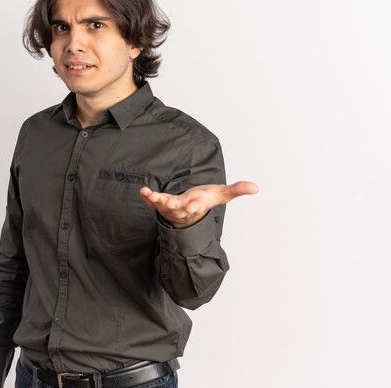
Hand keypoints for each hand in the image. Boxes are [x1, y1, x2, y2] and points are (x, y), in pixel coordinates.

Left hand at [139, 181, 258, 228]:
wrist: (189, 211)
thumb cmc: (205, 200)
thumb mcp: (221, 194)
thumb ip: (236, 190)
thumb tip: (256, 187)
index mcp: (198, 204)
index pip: (197, 206)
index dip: (195, 206)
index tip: (193, 207)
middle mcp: (183, 208)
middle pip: (178, 208)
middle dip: (174, 206)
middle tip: (170, 204)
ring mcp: (170, 207)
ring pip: (163, 206)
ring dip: (157, 201)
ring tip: (151, 195)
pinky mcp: (160, 203)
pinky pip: (153, 201)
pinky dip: (147, 197)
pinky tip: (143, 191)